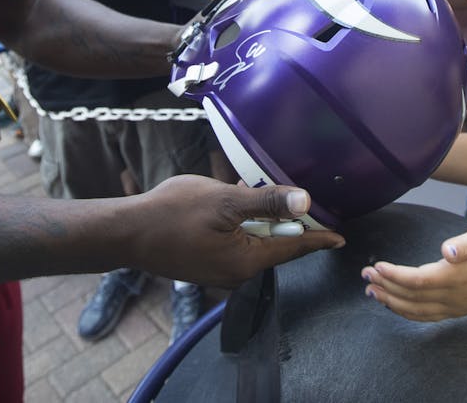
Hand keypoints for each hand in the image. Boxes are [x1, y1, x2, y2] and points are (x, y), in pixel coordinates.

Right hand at [125, 176, 342, 287]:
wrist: (126, 233)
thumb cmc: (172, 214)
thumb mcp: (224, 200)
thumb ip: (266, 202)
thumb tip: (306, 201)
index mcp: (247, 261)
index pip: (293, 247)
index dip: (318, 238)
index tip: (341, 238)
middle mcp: (237, 274)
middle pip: (274, 244)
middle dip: (280, 219)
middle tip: (282, 196)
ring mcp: (219, 273)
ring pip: (252, 241)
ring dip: (255, 219)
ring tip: (245, 193)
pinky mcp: (205, 266)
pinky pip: (234, 244)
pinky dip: (238, 225)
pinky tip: (226, 204)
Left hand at [361, 227, 466, 320]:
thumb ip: (464, 245)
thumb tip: (446, 251)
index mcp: (455, 277)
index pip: (417, 280)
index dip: (394, 275)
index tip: (377, 266)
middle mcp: (451, 296)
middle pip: (410, 296)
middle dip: (384, 287)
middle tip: (365, 275)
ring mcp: (452, 307)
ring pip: (415, 310)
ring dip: (390, 302)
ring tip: (371, 291)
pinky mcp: (454, 312)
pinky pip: (425, 317)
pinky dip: (405, 313)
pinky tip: (393, 305)